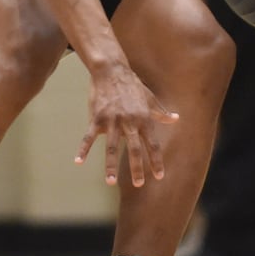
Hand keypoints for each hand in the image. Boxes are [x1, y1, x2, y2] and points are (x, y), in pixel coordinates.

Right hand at [74, 66, 178, 186]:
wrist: (111, 71)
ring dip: (110, 165)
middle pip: (134, 149)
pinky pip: (89, 137)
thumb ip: (161, 112)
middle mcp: (129, 122)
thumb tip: (176, 118)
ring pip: (111, 147)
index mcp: (143, 119)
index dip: (156, 160)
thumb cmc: (132, 85)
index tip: (159, 176)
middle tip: (139, 184)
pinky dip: (83, 149)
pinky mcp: (97, 118)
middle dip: (137, 168)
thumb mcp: (150, 98)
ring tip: (110, 182)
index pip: (152, 144)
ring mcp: (112, 121)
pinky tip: (78, 161)